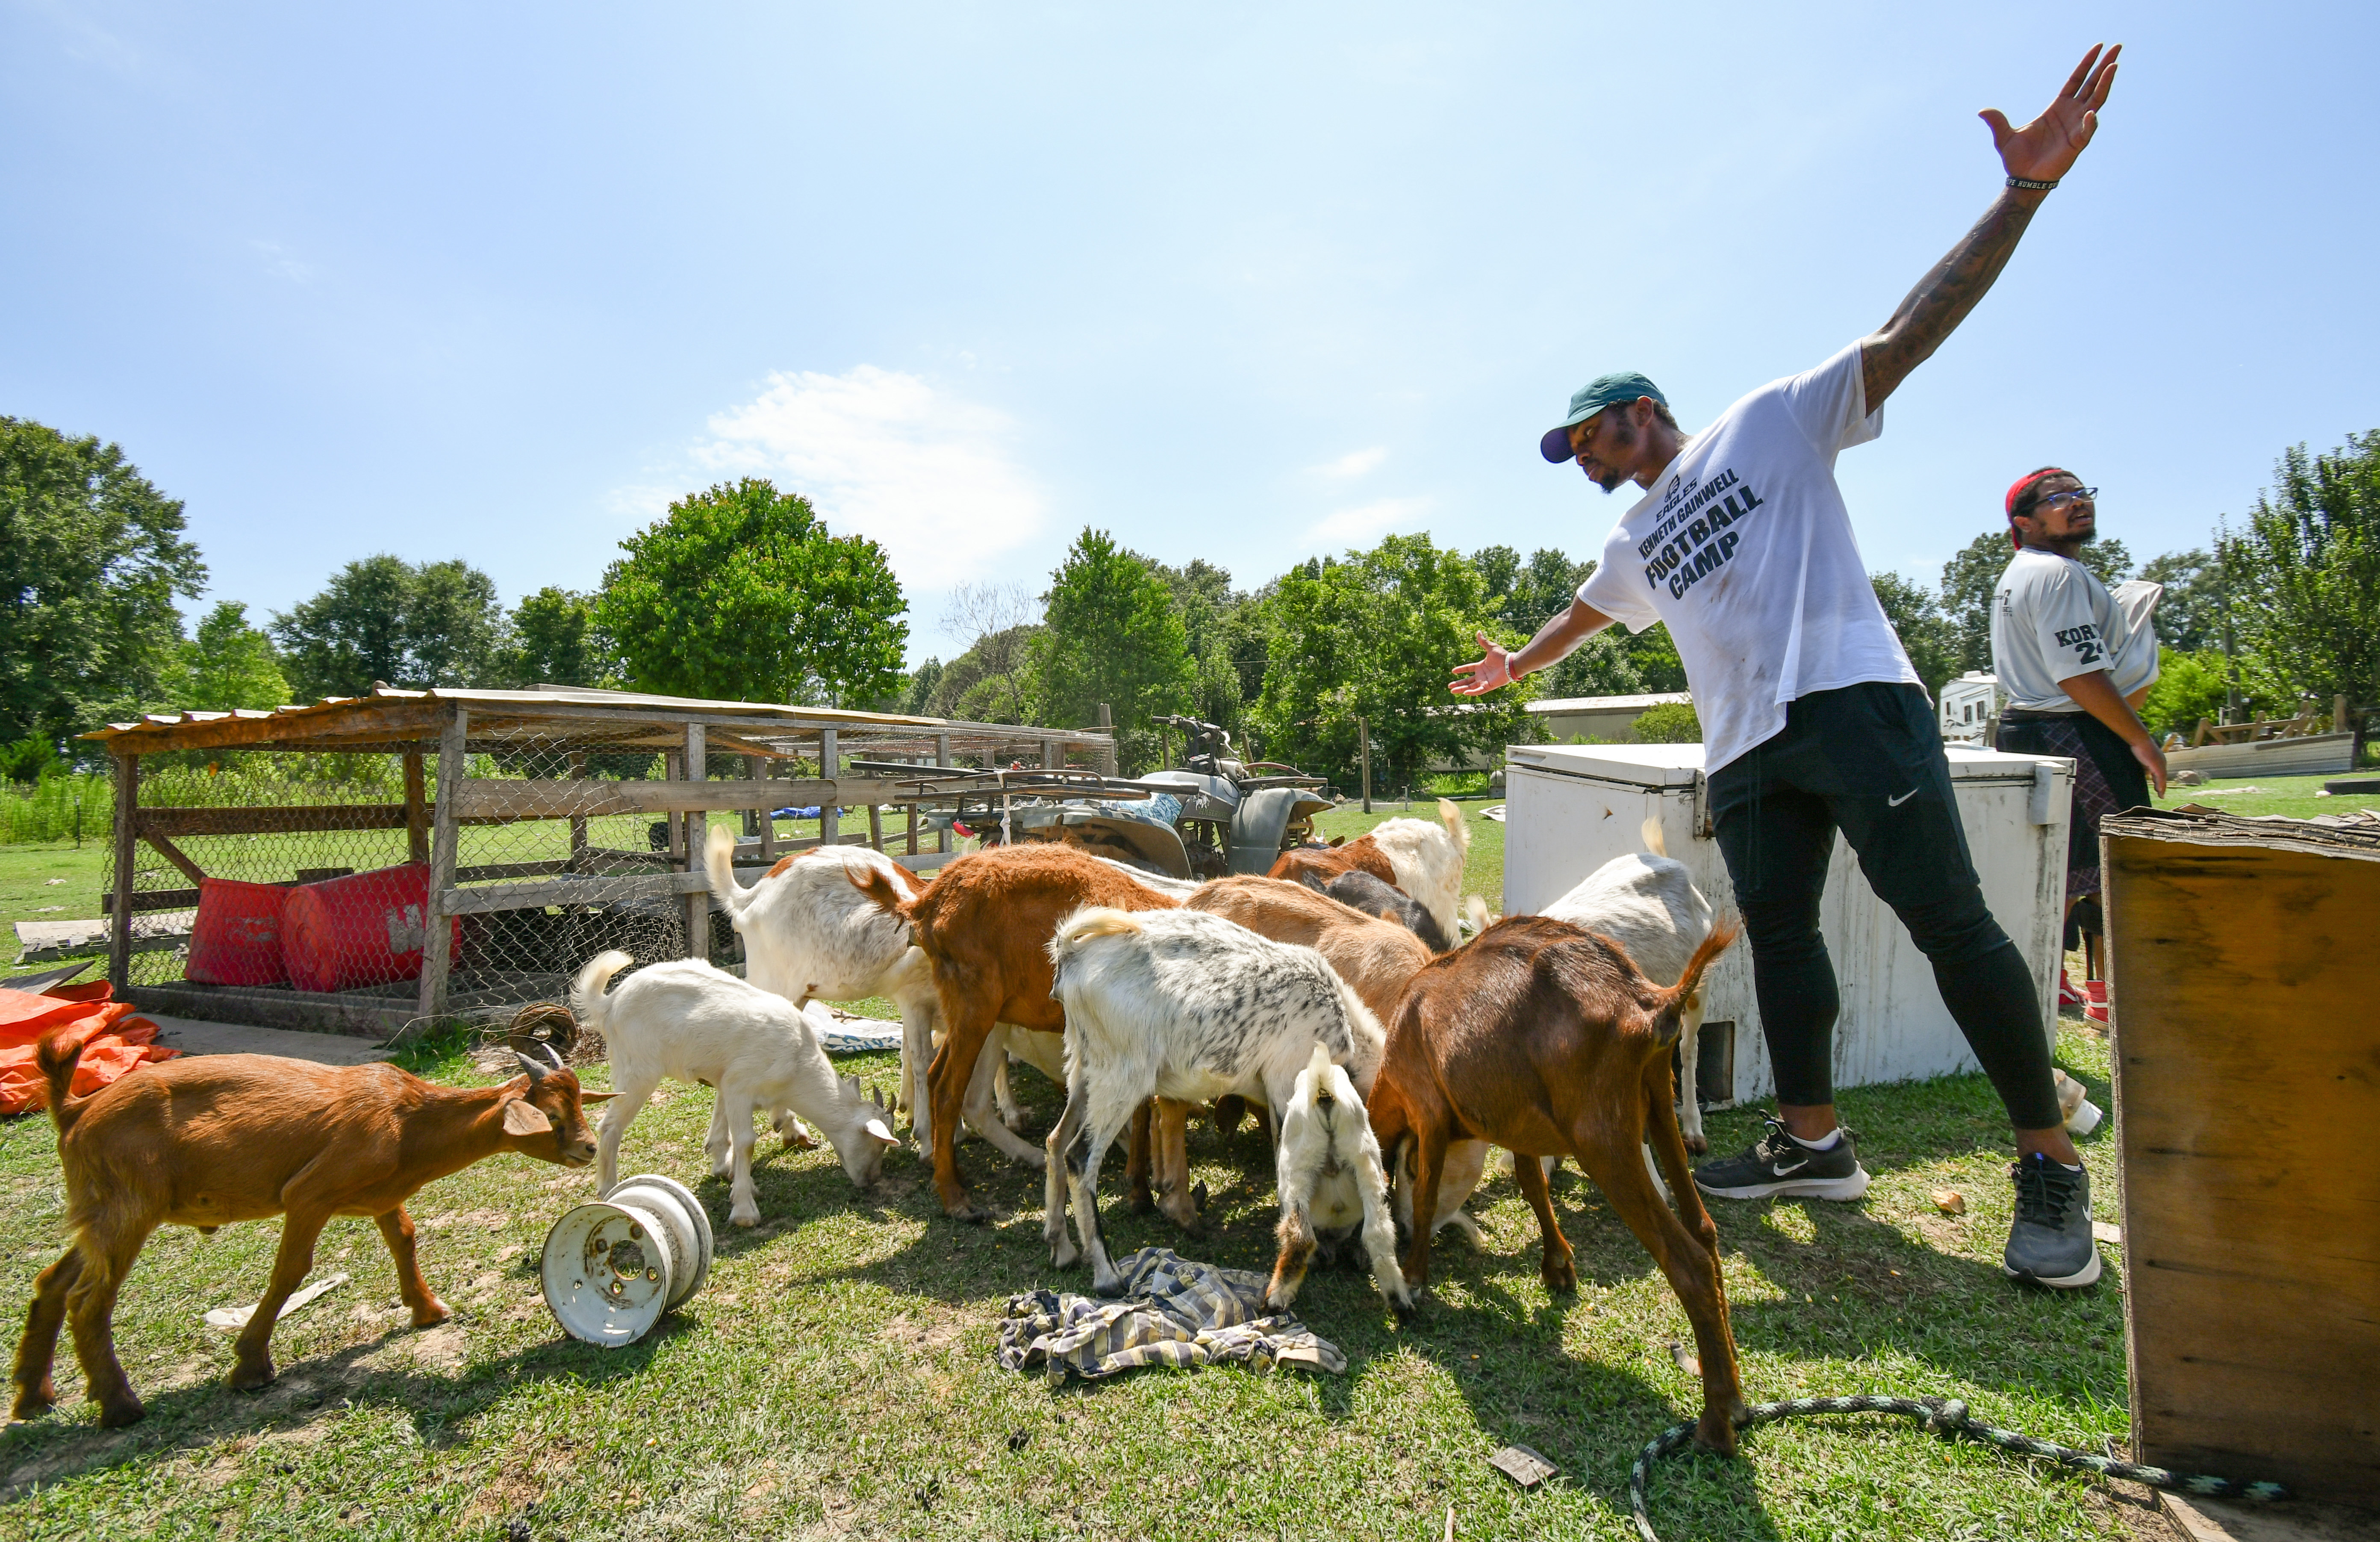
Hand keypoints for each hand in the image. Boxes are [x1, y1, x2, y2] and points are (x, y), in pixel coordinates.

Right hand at [1450, 632, 1514, 696]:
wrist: (1510, 664)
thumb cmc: (1502, 656)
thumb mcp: (1491, 647)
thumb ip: (1483, 642)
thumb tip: (1478, 632)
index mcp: (1481, 666)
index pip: (1468, 668)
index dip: (1461, 670)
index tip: (1453, 671)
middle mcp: (1482, 675)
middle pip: (1467, 680)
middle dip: (1458, 683)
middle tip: (1449, 686)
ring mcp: (1485, 681)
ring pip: (1471, 687)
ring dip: (1462, 689)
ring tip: (1452, 691)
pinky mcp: (1489, 686)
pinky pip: (1479, 691)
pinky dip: (1473, 692)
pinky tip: (1465, 693)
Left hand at [1980, 43, 2120, 183]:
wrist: (2022, 180)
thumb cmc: (2017, 159)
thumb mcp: (2004, 137)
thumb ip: (1997, 121)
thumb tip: (1981, 111)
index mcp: (2057, 107)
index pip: (2076, 80)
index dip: (2087, 64)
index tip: (2098, 47)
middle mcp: (2071, 113)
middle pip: (2092, 85)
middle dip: (2104, 66)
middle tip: (2117, 47)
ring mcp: (2077, 127)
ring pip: (2096, 101)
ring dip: (2105, 84)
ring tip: (2112, 67)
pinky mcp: (2077, 143)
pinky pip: (2086, 130)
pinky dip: (2090, 122)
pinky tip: (2091, 112)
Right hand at [2131, 734, 2167, 799]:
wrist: (2141, 740)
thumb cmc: (2139, 746)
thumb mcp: (2142, 757)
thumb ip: (2144, 764)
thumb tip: (2144, 771)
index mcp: (2159, 759)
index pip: (2160, 772)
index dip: (2159, 780)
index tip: (2158, 787)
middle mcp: (2162, 762)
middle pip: (2163, 776)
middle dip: (2162, 785)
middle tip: (2161, 794)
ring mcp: (2161, 764)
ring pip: (2163, 779)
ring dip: (2162, 787)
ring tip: (2161, 795)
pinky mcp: (2158, 766)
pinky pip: (2160, 778)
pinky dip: (2160, 785)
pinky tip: (2159, 791)